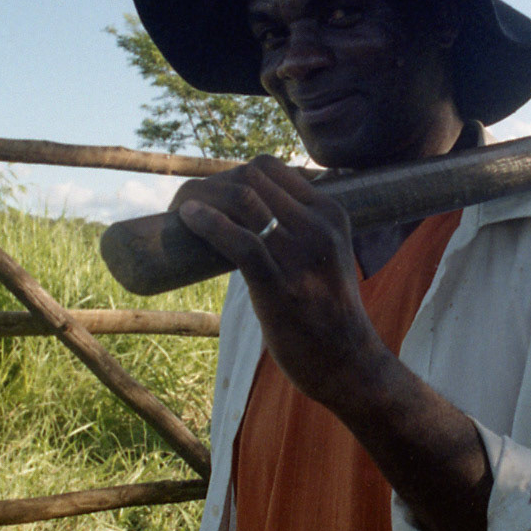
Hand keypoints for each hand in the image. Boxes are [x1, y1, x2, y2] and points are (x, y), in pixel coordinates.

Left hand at [173, 155, 383, 404]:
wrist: (348, 362)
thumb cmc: (330, 310)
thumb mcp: (330, 254)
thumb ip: (305, 229)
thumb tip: (257, 212)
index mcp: (331, 213)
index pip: (272, 168)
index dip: (235, 174)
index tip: (214, 194)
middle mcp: (319, 226)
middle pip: (253, 178)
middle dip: (214, 184)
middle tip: (191, 202)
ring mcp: (301, 255)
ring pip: (243, 201)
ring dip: (204, 198)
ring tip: (182, 210)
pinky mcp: (280, 285)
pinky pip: (239, 241)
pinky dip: (207, 223)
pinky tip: (187, 217)